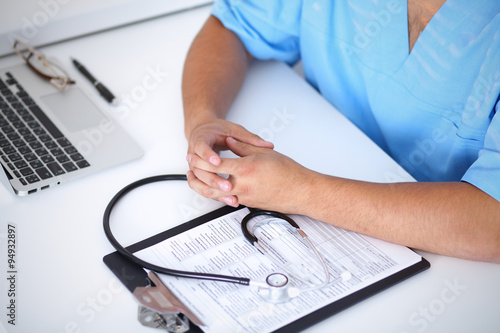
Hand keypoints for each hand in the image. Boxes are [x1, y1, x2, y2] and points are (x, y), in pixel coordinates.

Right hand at [186, 118, 273, 203]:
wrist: (203, 131)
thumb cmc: (216, 130)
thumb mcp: (233, 130)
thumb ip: (249, 138)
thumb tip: (268, 145)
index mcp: (201, 138)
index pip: (201, 147)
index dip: (208, 155)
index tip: (218, 162)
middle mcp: (194, 153)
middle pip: (198, 169)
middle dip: (213, 179)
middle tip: (227, 185)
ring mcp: (195, 166)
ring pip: (200, 182)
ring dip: (214, 190)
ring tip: (230, 195)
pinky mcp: (199, 175)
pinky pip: (204, 187)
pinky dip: (216, 194)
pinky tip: (230, 199)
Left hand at [187, 137, 314, 212]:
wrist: (301, 191)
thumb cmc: (288, 172)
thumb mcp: (264, 153)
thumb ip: (242, 147)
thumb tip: (229, 142)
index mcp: (245, 169)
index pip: (215, 165)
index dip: (202, 160)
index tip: (194, 156)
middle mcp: (242, 186)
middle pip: (212, 182)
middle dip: (199, 174)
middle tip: (191, 167)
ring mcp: (245, 197)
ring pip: (218, 194)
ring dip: (206, 187)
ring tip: (199, 179)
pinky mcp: (249, 204)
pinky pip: (229, 199)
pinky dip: (220, 193)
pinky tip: (218, 188)